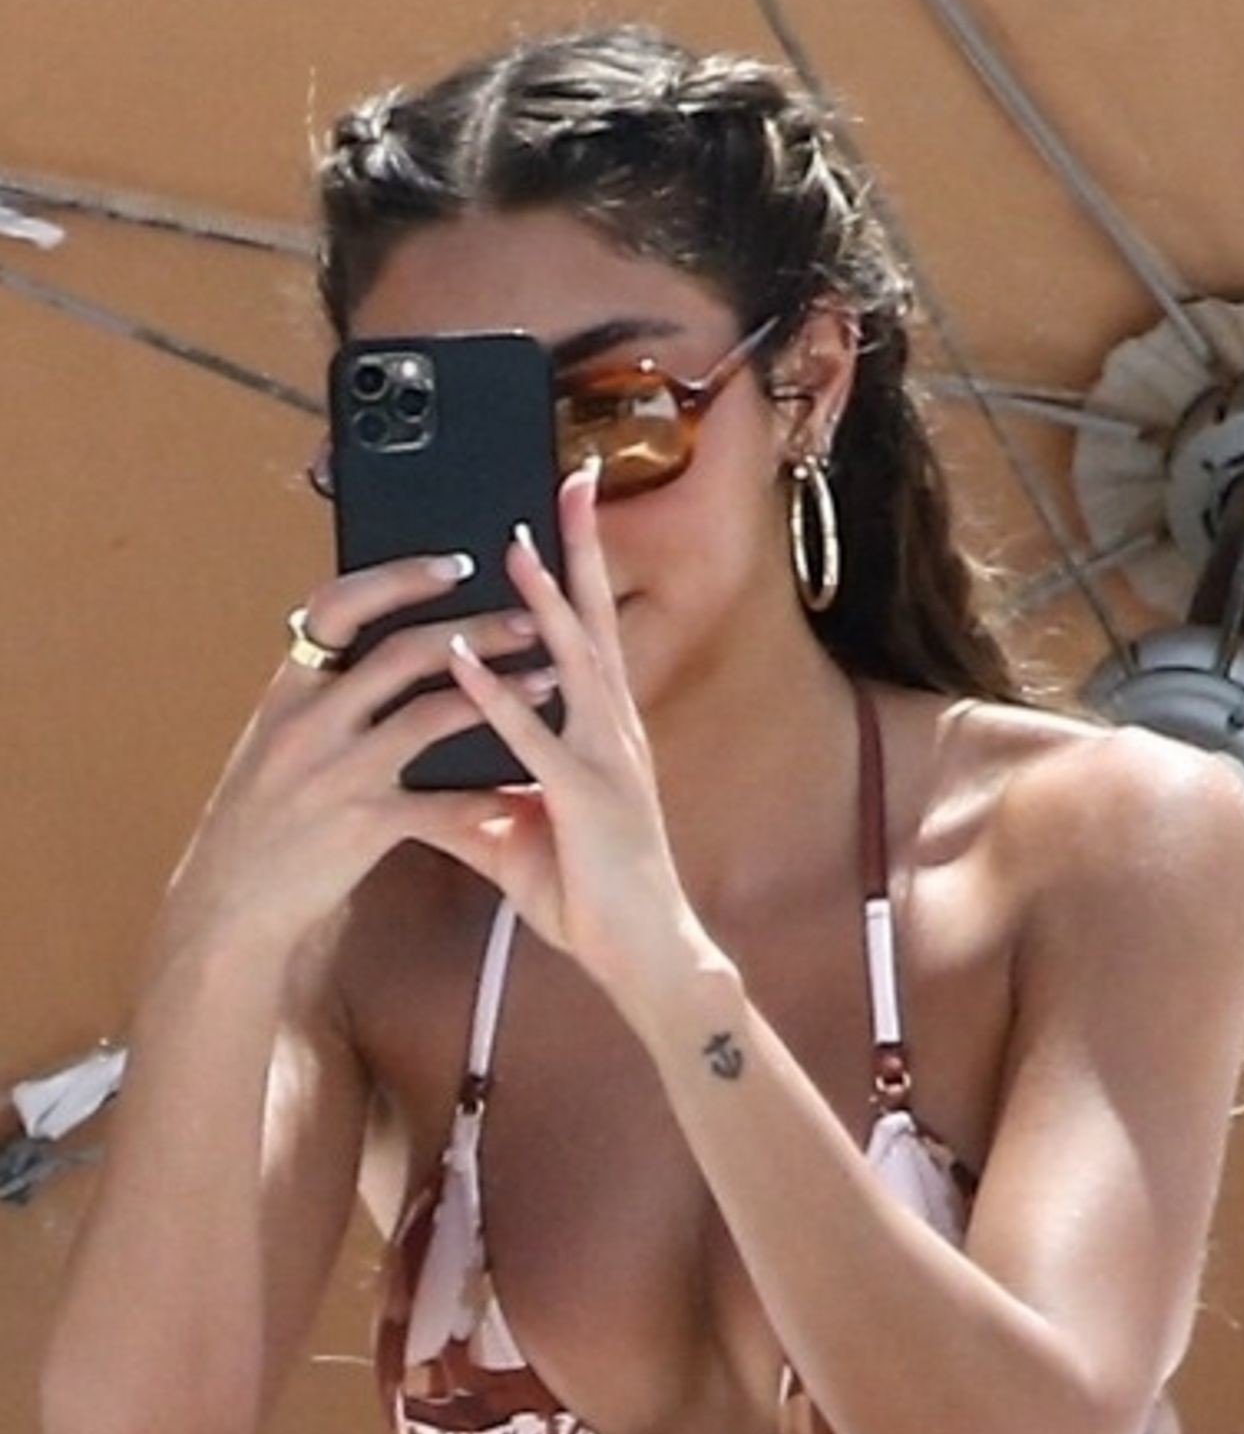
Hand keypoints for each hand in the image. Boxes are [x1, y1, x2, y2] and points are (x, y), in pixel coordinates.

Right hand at [150, 549, 559, 966]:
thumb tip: (351, 644)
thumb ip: (314, 698)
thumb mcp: (269, 746)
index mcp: (287, 693)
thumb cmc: (257, 827)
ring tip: (548, 683)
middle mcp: (309, 723)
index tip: (455, 565)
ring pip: (432, 715)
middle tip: (532, 618)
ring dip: (500, 696)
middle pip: (404, 653)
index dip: (399, 578)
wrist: (227, 908)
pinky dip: (486, 793)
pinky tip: (524, 787)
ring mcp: (337, 774)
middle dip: (477, 630)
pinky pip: (442, 803)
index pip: (338, 607)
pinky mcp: (363, 827)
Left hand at [443, 459, 703, 1005]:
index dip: (577, 573)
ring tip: (518, 543)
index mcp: (601, 732)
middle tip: (572, 481)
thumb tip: (416, 789)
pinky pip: (534, 740)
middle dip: (582, 551)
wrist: (637, 953)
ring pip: (575, 664)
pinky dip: (495, 699)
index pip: (587, 635)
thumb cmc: (589, 895)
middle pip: (596, 623)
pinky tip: (463, 662)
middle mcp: (611, 732)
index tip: (561, 515)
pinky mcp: (585, 800)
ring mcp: (605, 762)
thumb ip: (469, 804)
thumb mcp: (516, 836)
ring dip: (545, 602)